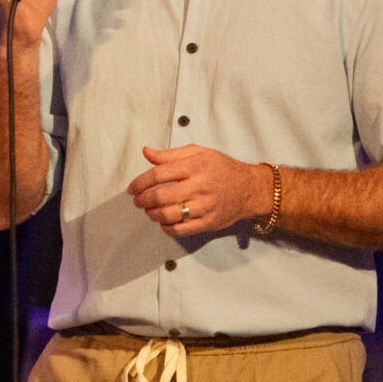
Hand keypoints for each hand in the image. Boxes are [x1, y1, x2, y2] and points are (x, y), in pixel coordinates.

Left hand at [128, 145, 267, 236]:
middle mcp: (200, 186)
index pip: (159, 174)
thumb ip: (170, 154)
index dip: (140, 182)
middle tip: (138, 201)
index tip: (132, 188)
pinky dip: (166, 228)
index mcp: (195, 166)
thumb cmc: (222, 168)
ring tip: (149, 211)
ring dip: (152, 214)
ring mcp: (205, 206)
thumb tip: (146, 152)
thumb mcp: (199, 153)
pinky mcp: (209, 222)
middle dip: (143, 200)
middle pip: (161, 196)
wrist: (250, 188)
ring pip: (169, 215)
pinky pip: (181, 229)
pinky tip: (163, 222)